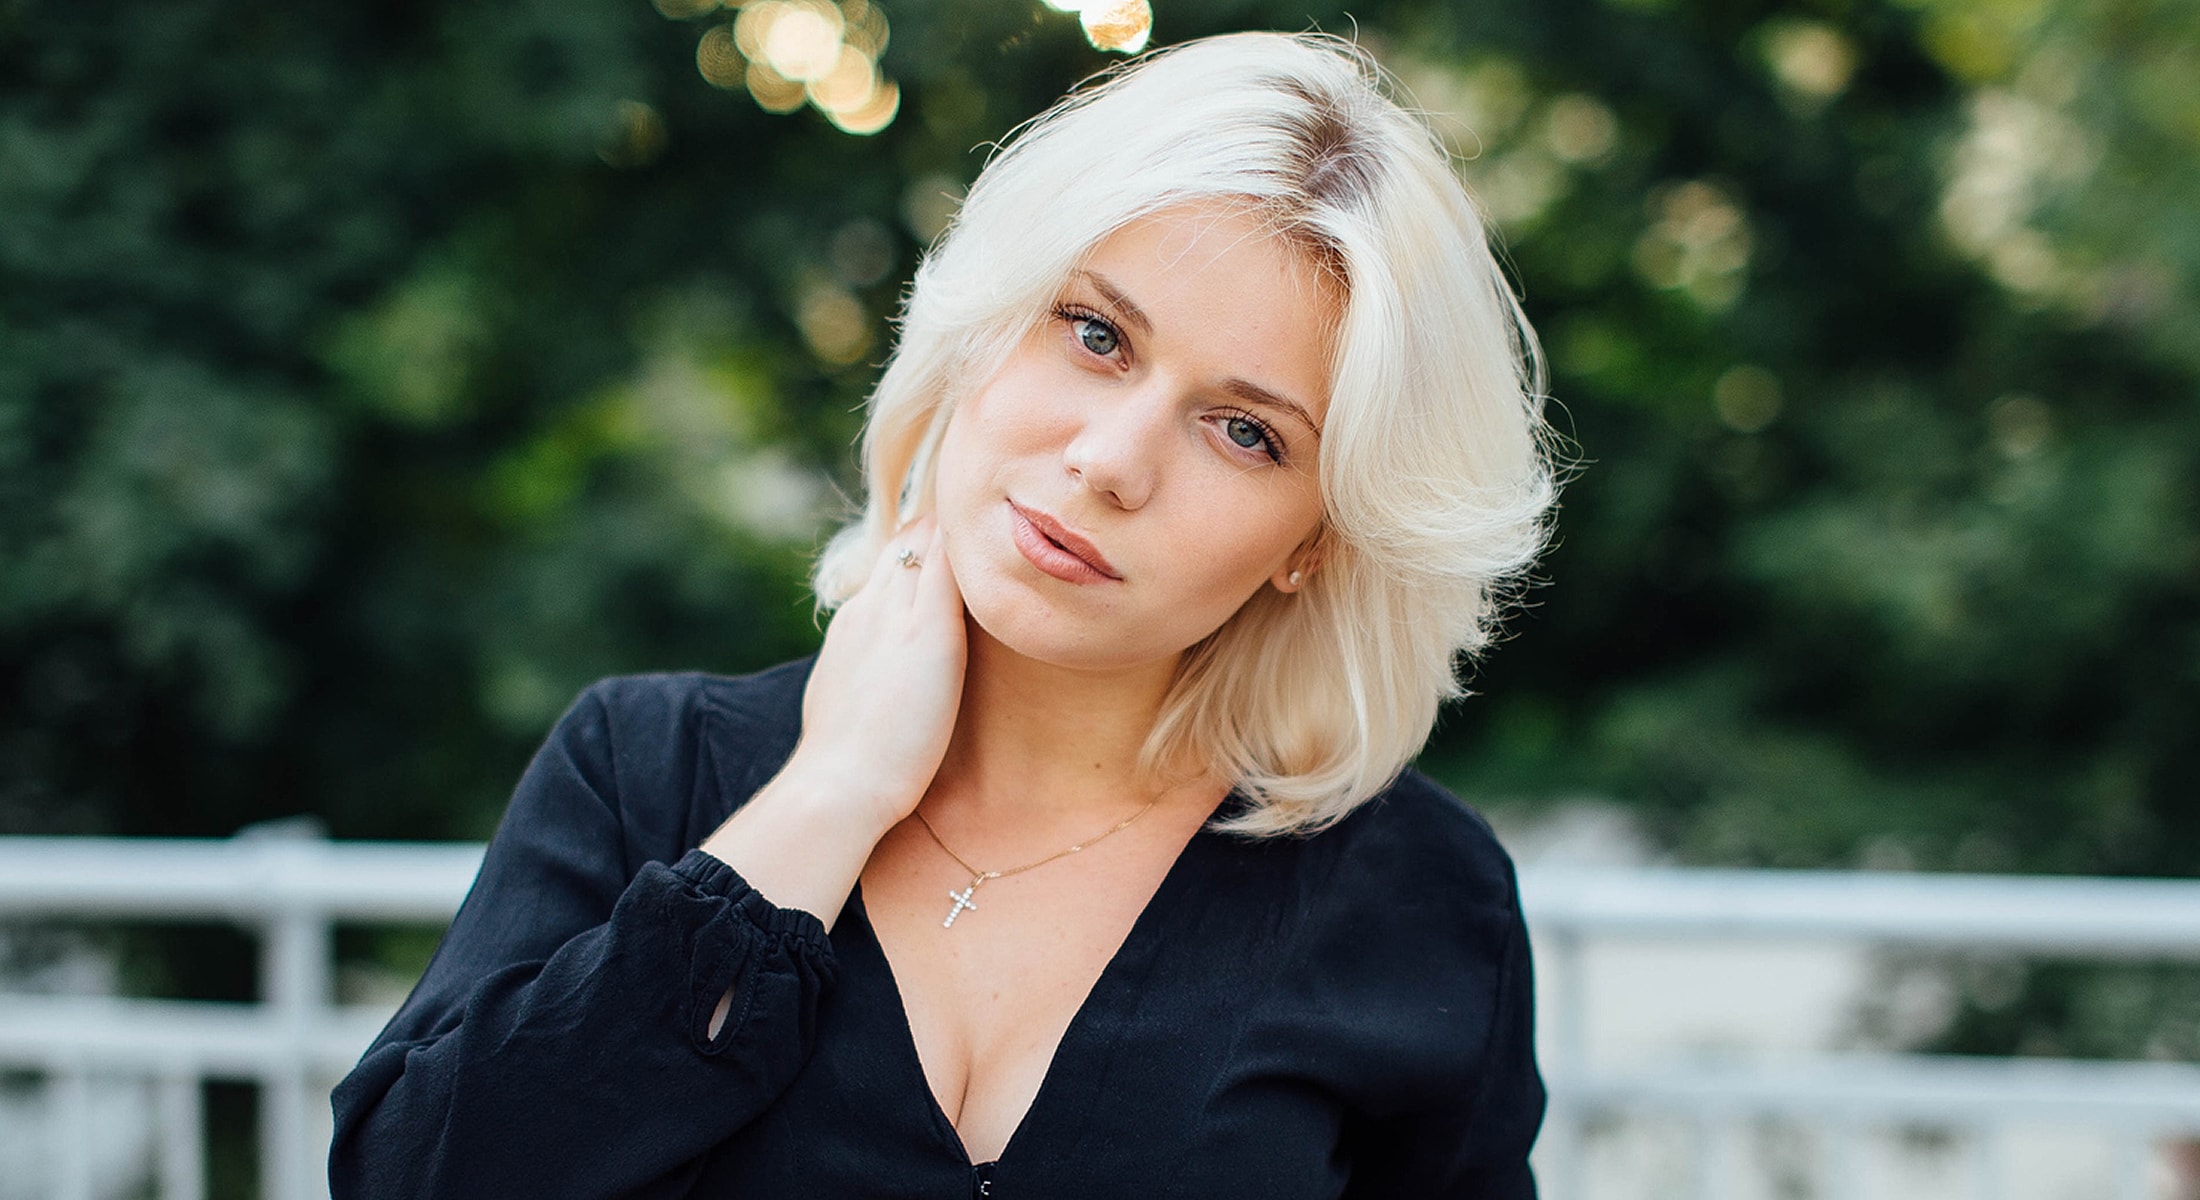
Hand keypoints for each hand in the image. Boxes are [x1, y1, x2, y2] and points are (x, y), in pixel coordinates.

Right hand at [696, 517, 964, 924]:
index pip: (889, 568)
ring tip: (1003, 511)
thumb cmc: (845, 765)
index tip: (955, 544)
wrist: (837, 784)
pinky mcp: (928, 630)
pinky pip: (949, 564)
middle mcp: (870, 608)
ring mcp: (896, 614)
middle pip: (908, 543)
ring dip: (959, 528)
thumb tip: (883, 688)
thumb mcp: (847, 706)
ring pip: (926, 543)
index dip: (923, 551)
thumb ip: (867, 682)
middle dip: (944, 527)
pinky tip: (1004, 533)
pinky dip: (970, 545)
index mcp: (852, 627)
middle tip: (988, 514)